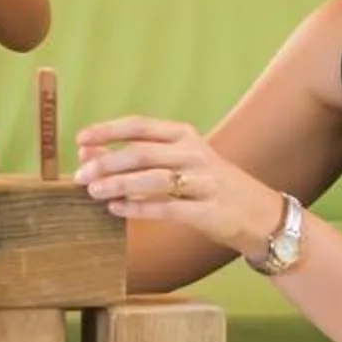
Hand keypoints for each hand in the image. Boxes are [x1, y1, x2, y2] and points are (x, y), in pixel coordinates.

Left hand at [75, 115, 281, 256]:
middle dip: (107, 163)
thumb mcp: (178, 163)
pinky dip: (139, 208)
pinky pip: (168, 207)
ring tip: (94, 192)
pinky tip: (117, 210)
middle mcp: (195, 154)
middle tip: (80, 176)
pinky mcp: (208, 210)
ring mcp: (204, 181)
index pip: (140, 126)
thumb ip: (138, 158)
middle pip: (142, 153)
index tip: (80, 140)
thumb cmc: (209, 186)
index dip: (108, 131)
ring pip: (154, 179)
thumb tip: (89, 154)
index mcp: (184, 136)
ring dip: (119, 185)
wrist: (261, 215)